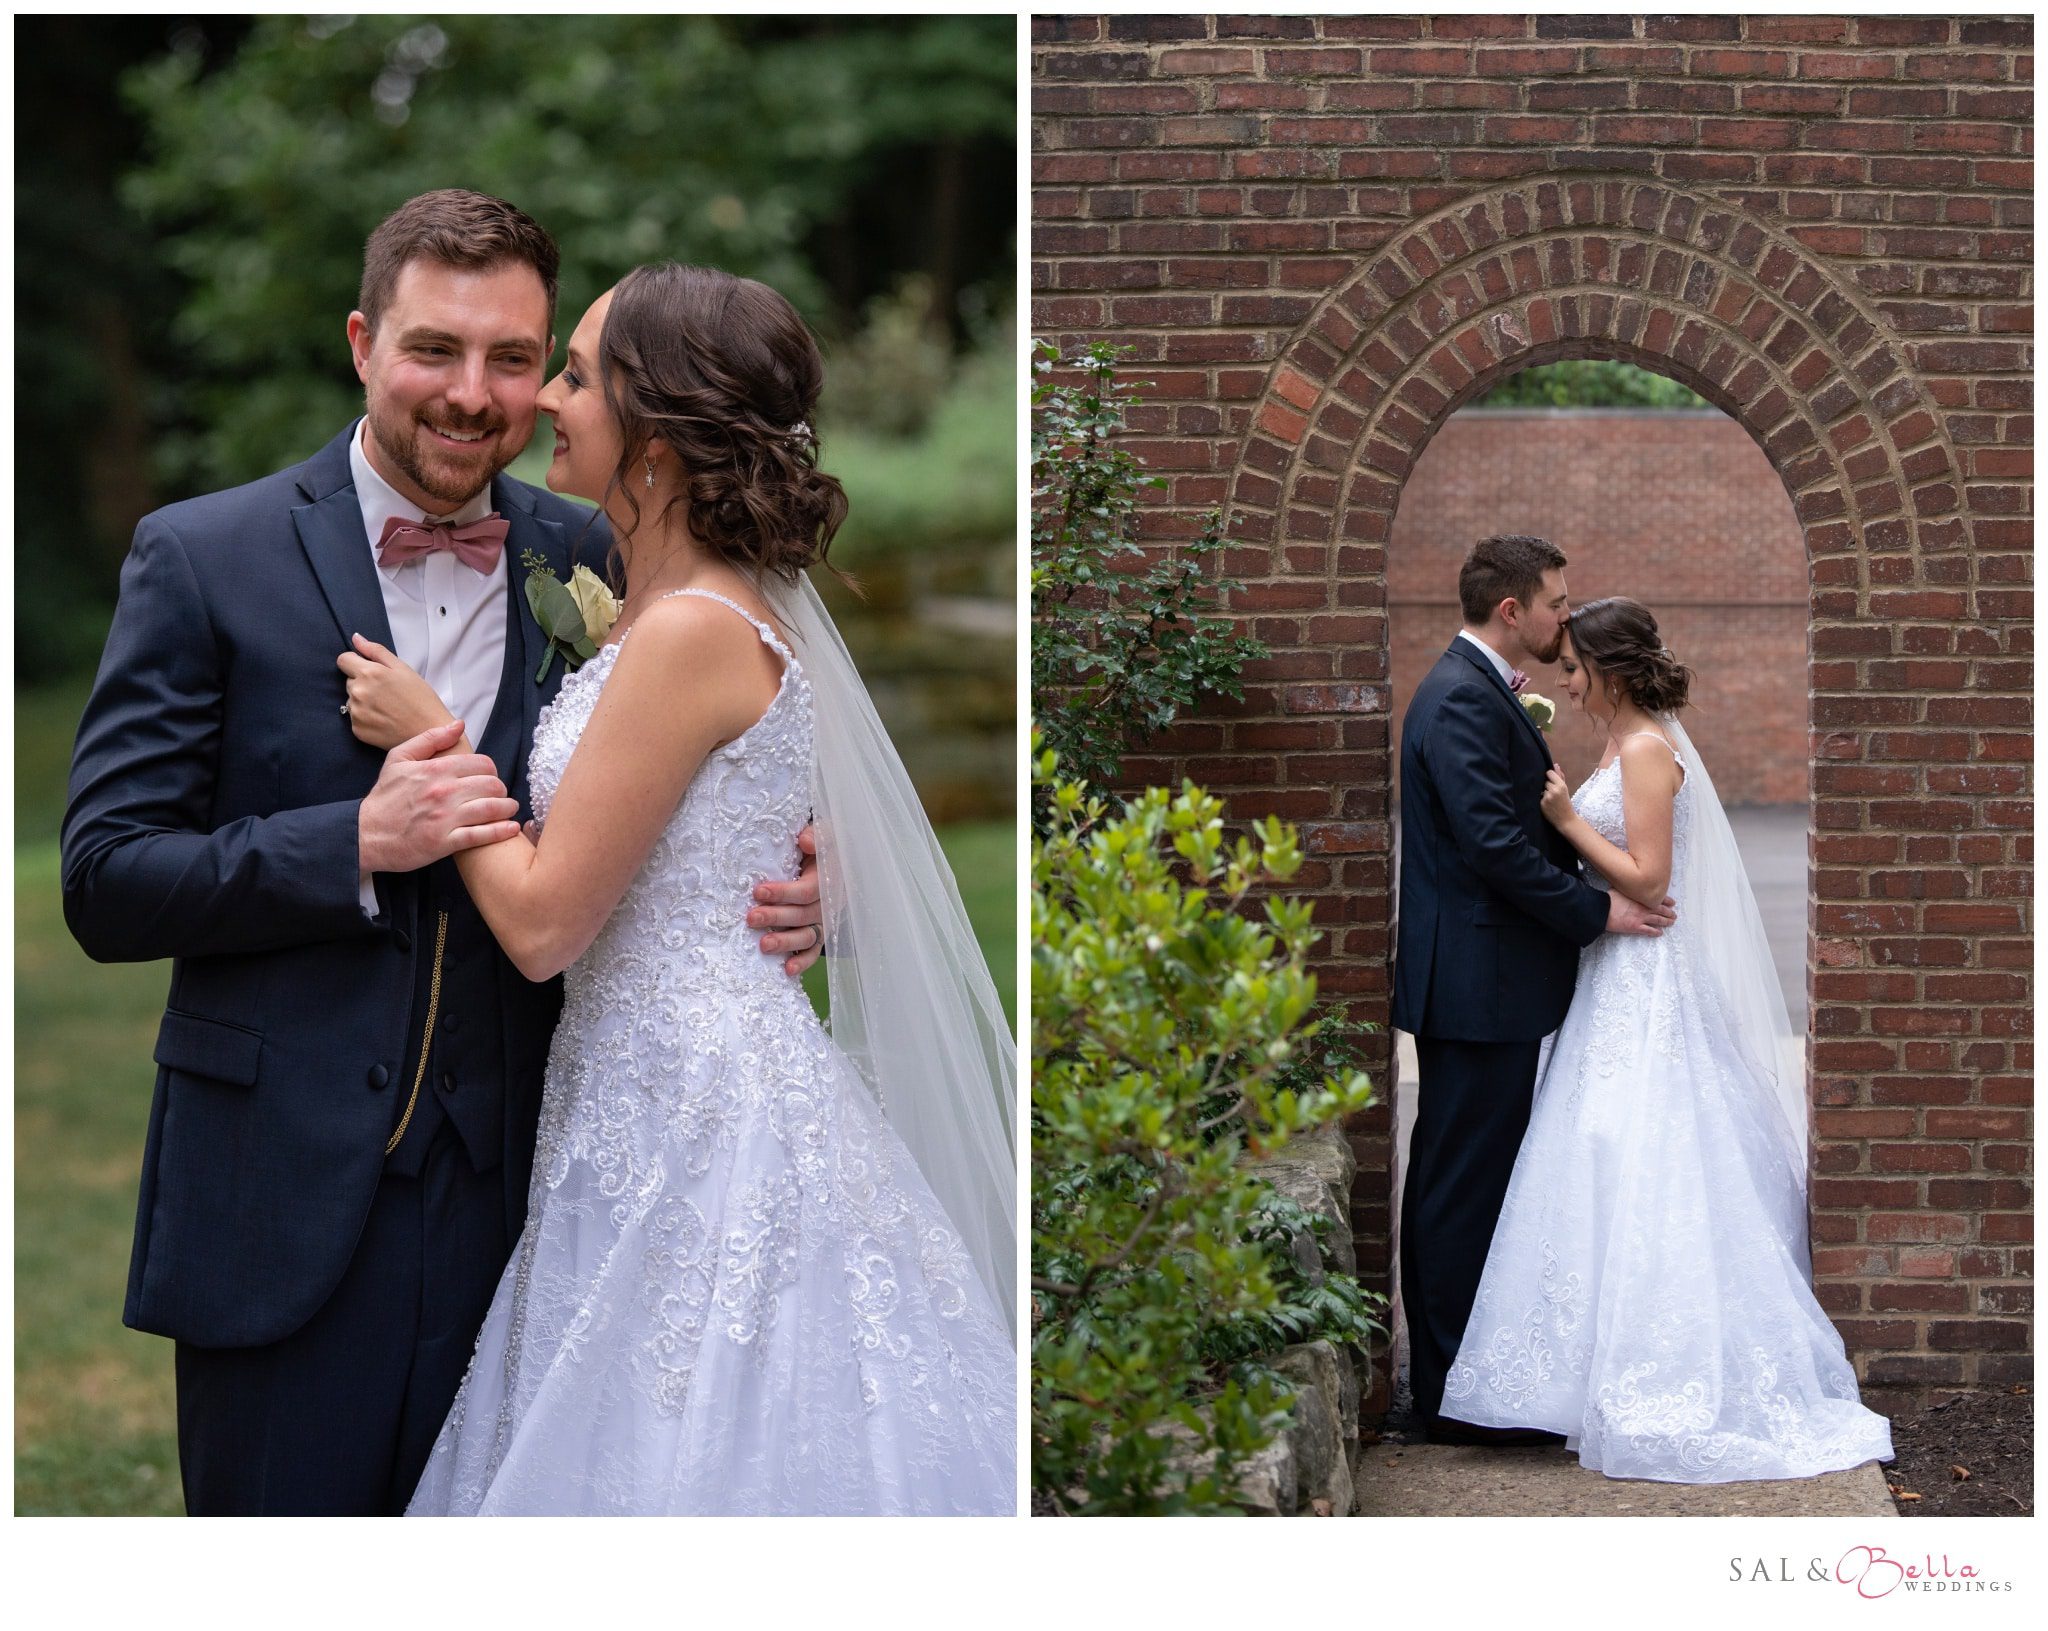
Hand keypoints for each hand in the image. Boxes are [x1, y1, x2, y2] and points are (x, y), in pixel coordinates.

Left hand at [337, 633, 455, 750]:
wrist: (429, 731)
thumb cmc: (421, 698)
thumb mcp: (403, 668)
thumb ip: (376, 651)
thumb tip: (356, 638)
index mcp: (369, 673)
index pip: (343, 660)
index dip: (355, 662)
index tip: (369, 670)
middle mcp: (358, 692)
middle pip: (349, 681)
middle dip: (363, 683)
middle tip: (386, 692)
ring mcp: (356, 712)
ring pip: (352, 700)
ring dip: (364, 701)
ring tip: (387, 707)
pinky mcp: (357, 729)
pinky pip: (355, 718)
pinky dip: (366, 718)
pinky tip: (384, 719)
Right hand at [359, 721, 521, 876]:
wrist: (366, 834)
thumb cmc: (385, 797)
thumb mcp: (399, 759)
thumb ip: (430, 739)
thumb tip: (458, 725)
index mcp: (435, 769)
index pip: (482, 763)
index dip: (491, 770)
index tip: (488, 777)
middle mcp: (443, 792)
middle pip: (492, 785)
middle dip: (500, 789)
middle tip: (499, 794)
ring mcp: (445, 818)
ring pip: (492, 808)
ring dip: (507, 808)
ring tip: (508, 808)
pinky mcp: (445, 843)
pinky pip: (482, 835)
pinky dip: (502, 831)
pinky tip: (511, 828)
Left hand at [750, 824, 822, 975]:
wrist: (826, 858)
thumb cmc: (817, 846)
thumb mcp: (820, 834)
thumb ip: (815, 835)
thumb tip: (805, 842)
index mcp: (829, 878)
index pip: (807, 890)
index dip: (784, 893)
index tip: (758, 892)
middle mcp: (828, 902)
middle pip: (803, 915)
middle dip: (776, 918)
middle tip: (751, 918)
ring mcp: (824, 920)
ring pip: (807, 935)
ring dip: (786, 942)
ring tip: (763, 945)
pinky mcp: (819, 933)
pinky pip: (813, 950)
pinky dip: (802, 960)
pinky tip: (787, 970)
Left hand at [1539, 766, 1574, 828]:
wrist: (1566, 820)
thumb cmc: (1566, 803)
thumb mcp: (1565, 789)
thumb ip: (1560, 776)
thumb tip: (1556, 765)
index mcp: (1561, 785)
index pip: (1549, 773)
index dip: (1550, 776)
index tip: (1552, 781)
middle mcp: (1553, 790)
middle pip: (1545, 781)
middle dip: (1548, 786)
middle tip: (1553, 794)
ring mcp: (1547, 797)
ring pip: (1542, 789)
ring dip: (1544, 793)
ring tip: (1551, 800)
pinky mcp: (1542, 804)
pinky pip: (1539, 797)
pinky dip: (1542, 800)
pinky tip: (1548, 805)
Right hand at [1607, 892, 1676, 936]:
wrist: (1603, 910)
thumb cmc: (1609, 899)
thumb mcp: (1620, 888)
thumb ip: (1628, 888)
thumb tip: (1628, 882)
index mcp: (1641, 898)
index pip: (1658, 898)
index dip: (1667, 901)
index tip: (1672, 902)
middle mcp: (1644, 908)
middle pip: (1661, 911)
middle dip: (1669, 913)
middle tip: (1674, 915)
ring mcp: (1641, 918)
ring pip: (1658, 921)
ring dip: (1666, 922)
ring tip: (1671, 923)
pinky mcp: (1636, 927)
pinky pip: (1649, 931)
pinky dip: (1655, 932)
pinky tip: (1660, 933)